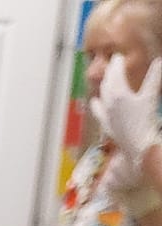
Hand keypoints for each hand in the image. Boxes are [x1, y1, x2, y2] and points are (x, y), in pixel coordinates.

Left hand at [94, 57, 161, 179]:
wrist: (137, 144)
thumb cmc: (144, 120)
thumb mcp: (150, 96)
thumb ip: (153, 77)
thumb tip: (159, 61)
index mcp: (119, 91)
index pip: (116, 71)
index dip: (117, 62)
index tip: (119, 55)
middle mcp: (109, 101)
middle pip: (107, 81)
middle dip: (111, 70)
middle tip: (114, 62)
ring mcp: (105, 113)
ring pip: (102, 93)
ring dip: (104, 83)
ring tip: (108, 77)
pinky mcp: (105, 123)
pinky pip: (97, 110)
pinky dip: (97, 102)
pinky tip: (95, 100)